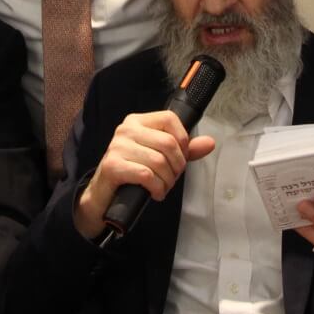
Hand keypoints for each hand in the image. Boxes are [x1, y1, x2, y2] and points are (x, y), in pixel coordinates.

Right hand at [73, 111, 215, 240]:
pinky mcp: (112, 166)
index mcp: (138, 121)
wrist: (103, 195)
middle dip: (177, 166)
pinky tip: (155, 193)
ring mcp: (117, 147)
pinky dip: (157, 188)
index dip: (183, 140)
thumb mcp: (159, 157)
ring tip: (163, 187)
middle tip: (172, 178)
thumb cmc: (132, 173)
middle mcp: (126, 129)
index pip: (170, 118)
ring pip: (158, 161)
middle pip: (168, 143)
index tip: (180, 158)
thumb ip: (184, 150)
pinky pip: (145, 175)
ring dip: (167, 180)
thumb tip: (210, 143)